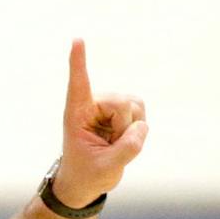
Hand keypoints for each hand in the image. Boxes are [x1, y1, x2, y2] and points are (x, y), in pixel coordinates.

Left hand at [49, 39, 147, 207]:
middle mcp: (92, 103)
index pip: (78, 84)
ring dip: (131, 129)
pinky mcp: (123, 107)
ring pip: (135, 105)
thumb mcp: (106, 169)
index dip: (78, 62)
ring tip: (114, 143)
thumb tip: (142, 126)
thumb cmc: (87, 173)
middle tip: (110, 147)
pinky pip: (141, 110)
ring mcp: (109, 103)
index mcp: (76, 114)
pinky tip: (124, 137)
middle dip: (124, 128)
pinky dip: (139, 128)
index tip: (77, 40)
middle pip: (121, 103)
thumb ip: (127, 149)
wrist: (88, 178)